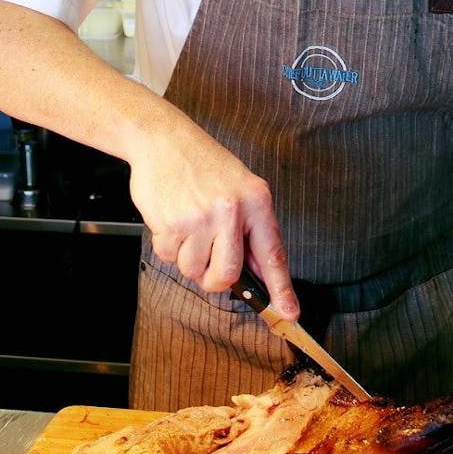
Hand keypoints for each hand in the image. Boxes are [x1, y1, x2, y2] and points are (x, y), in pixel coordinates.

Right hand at [127, 136, 298, 318]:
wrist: (163, 139)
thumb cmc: (204, 165)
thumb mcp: (240, 188)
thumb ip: (250, 230)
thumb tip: (257, 275)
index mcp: (256, 201)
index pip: (273, 254)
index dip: (281, 289)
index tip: (289, 314)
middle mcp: (232, 210)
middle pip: (227, 275)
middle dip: (214, 278)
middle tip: (207, 257)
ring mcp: (201, 218)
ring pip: (194, 270)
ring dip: (187, 257)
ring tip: (187, 223)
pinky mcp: (171, 223)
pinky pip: (169, 257)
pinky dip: (167, 245)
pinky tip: (171, 218)